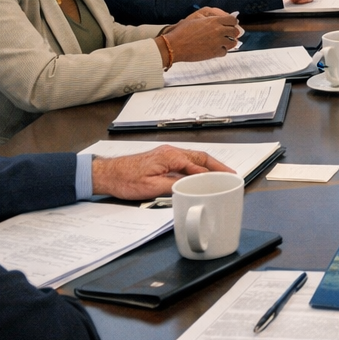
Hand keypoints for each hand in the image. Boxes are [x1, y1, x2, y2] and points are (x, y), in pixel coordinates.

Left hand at [90, 144, 234, 199]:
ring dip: (208, 165)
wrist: (107, 174)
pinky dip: (197, 166)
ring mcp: (166, 154)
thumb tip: (191, 186)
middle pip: (200, 157)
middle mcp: (170, 152)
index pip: (197, 166)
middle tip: (230, 174)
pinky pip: (185, 160)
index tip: (225, 180)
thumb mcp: (151, 187)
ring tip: (219, 174)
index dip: (212, 174)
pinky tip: (199, 173)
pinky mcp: (162, 158)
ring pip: (193, 157)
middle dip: (217, 165)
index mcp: (170, 157)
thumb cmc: (125, 179)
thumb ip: (174, 185)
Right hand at [160, 11, 239, 62]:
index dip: (231, 23)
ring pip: (232, 43)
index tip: (229, 25)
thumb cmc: (182, 31)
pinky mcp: (215, 52)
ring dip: (228, 43)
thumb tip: (218, 20)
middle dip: (231, 33)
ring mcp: (218, 42)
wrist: (175, 45)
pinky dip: (221, 51)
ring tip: (221, 43)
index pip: (232, 20)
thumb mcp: (196, 19)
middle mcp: (219, 31)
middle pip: (234, 31)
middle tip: (226, 35)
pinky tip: (214, 50)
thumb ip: (210, 19)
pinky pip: (224, 52)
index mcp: (214, 21)